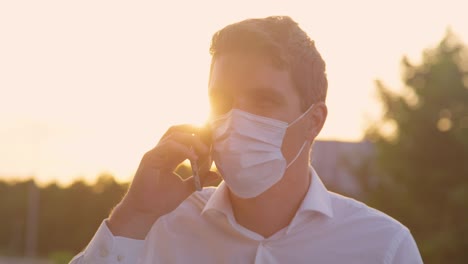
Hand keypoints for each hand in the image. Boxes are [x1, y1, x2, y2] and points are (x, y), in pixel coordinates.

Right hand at [108, 124, 219, 238]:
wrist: (144, 211)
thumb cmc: (161, 200)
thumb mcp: (186, 188)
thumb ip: (200, 178)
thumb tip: (217, 175)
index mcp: (169, 156)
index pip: (185, 139)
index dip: (199, 138)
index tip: (214, 144)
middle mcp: (162, 152)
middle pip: (178, 130)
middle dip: (195, 130)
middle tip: (211, 136)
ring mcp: (155, 153)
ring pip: (174, 135)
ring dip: (192, 139)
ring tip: (205, 150)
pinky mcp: (150, 157)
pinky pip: (168, 146)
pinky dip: (183, 149)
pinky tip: (194, 157)